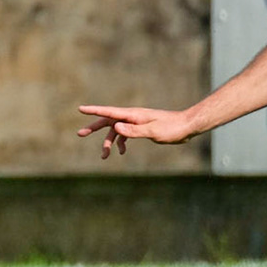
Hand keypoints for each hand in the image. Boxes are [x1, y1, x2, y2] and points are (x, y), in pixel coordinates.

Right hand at [76, 105, 196, 158]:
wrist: (186, 126)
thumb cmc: (172, 128)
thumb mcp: (153, 131)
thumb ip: (134, 131)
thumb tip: (115, 128)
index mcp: (133, 115)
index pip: (109, 112)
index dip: (94, 111)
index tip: (80, 109)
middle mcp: (132, 117)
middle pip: (108, 121)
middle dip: (94, 128)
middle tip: (80, 133)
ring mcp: (136, 123)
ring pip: (116, 131)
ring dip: (108, 143)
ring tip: (104, 156)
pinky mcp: (141, 128)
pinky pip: (125, 135)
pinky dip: (121, 143)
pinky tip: (121, 152)